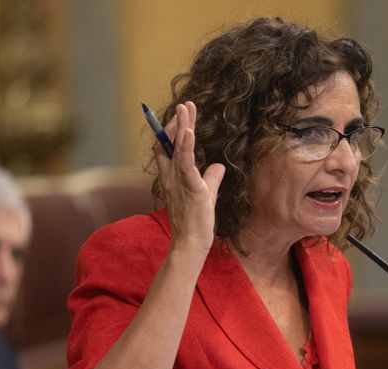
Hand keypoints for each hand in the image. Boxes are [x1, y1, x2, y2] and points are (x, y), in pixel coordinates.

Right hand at [154, 101, 224, 254]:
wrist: (191, 243)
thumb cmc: (196, 222)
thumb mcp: (206, 195)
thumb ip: (211, 178)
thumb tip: (218, 167)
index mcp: (173, 177)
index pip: (168, 148)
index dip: (173, 131)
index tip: (182, 116)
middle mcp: (171, 176)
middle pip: (170, 143)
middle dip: (176, 122)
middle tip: (185, 105)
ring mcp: (178, 181)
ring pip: (175, 148)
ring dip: (180, 126)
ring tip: (185, 108)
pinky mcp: (189, 187)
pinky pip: (184, 162)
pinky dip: (185, 145)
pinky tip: (188, 130)